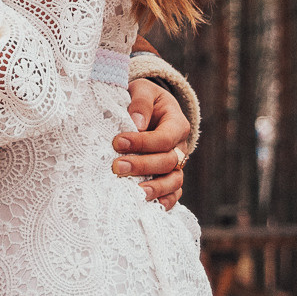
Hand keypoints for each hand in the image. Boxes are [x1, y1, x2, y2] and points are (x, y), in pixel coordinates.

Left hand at [112, 79, 189, 208]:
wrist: (148, 108)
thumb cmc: (143, 99)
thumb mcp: (142, 90)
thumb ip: (140, 102)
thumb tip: (136, 121)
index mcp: (176, 123)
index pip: (164, 138)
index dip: (142, 143)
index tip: (117, 142)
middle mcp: (180, 146)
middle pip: (168, 162)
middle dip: (142, 166)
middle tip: (116, 167)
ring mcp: (176, 164)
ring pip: (174, 181)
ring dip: (154, 188)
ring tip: (134, 193)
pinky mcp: (169, 176)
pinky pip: (174, 193)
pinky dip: (165, 201)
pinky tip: (148, 205)